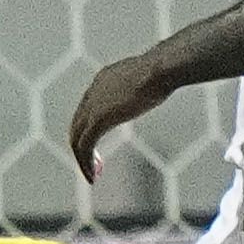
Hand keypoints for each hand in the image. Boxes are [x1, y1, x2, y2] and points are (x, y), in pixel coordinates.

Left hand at [66, 52, 173, 187]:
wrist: (162, 68)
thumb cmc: (166, 69)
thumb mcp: (151, 76)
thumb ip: (146, 83)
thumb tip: (160, 81)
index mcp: (103, 79)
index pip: (87, 107)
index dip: (90, 127)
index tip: (100, 142)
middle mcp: (93, 91)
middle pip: (77, 123)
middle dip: (82, 146)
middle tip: (94, 165)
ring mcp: (93, 105)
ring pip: (77, 138)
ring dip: (82, 159)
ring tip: (92, 175)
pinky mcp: (99, 118)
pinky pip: (85, 145)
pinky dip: (85, 162)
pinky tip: (93, 175)